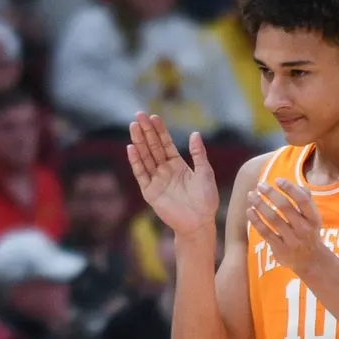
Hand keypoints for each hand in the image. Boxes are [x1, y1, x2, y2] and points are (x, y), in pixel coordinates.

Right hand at [127, 113, 219, 240]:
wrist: (200, 222)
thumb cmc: (206, 200)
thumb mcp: (205, 173)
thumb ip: (198, 154)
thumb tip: (194, 133)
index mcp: (177, 165)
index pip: (165, 143)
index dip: (159, 130)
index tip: (153, 116)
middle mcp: (165, 170)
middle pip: (153, 147)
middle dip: (146, 131)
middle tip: (139, 115)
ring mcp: (156, 180)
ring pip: (145, 157)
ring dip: (139, 142)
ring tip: (133, 126)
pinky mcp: (150, 192)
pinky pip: (141, 174)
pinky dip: (136, 162)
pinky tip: (131, 148)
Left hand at [247, 179, 329, 277]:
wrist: (311, 261)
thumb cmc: (309, 233)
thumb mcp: (313, 218)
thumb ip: (307, 201)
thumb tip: (297, 185)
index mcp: (314, 219)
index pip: (303, 200)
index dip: (290, 188)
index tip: (277, 180)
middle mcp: (304, 229)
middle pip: (286, 207)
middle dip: (271, 194)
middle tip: (260, 185)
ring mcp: (292, 240)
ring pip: (273, 219)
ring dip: (260, 205)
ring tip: (251, 195)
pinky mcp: (280, 249)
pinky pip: (265, 232)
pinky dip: (256, 220)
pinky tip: (250, 211)